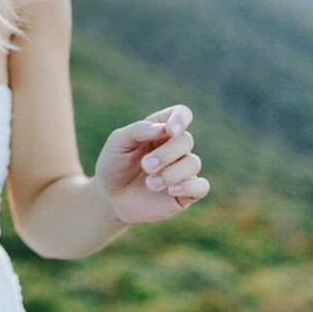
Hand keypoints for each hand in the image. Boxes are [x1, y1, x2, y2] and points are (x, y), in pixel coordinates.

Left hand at [95, 105, 208, 223]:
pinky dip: (189, 187)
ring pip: (193, 163)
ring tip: (150, 184)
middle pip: (186, 140)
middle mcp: (175, 148)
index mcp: (160, 130)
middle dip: (166, 154)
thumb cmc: (113, 165)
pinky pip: (202, 186)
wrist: (110, 197)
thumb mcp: (117, 143)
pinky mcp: (185, 192)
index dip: (180, 118)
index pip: (181, 114)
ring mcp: (182, 170)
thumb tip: (163, 128)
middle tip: (146, 166)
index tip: (170, 130)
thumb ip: (138, 131)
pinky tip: (171, 190)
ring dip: (172, 173)